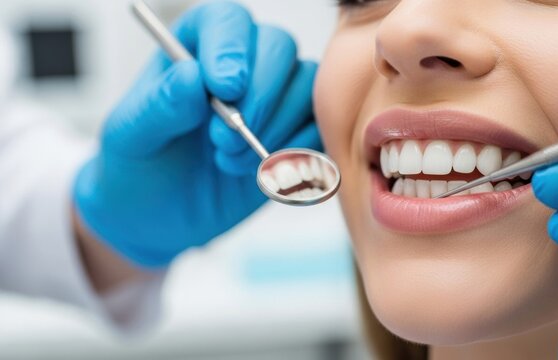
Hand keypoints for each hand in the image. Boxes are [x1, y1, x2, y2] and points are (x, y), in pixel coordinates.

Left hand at [74, 1, 319, 267]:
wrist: (158, 218)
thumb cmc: (138, 167)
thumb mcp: (130, 137)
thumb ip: (158, 106)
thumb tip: (192, 77)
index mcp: (196, 47)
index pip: (227, 20)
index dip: (232, 47)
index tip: (224, 88)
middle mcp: (242, 63)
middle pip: (278, 47)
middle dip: (258, 97)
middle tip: (223, 139)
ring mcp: (273, 98)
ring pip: (305, 86)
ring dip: (274, 129)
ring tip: (230, 162)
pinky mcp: (294, 135)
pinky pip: (319, 128)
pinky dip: (295, 152)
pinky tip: (260, 172)